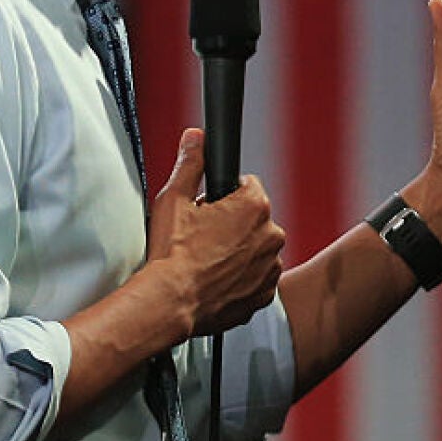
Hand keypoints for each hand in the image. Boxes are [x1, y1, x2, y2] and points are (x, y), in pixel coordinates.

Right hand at [144, 128, 285, 337]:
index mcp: (254, 206)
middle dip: (232, 224)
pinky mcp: (264, 294)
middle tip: (202, 236)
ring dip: (238, 252)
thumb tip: (195, 137)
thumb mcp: (174, 199)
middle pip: (253, 219)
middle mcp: (271, 235)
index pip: (247, 185)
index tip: (207, 209)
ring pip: (256, 249)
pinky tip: (215, 279)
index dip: (223, 196)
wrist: (170, 302)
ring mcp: (270, 268)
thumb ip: (190, 163)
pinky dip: (241, 278)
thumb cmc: (173, 254)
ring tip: (206, 261)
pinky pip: (256, 278)